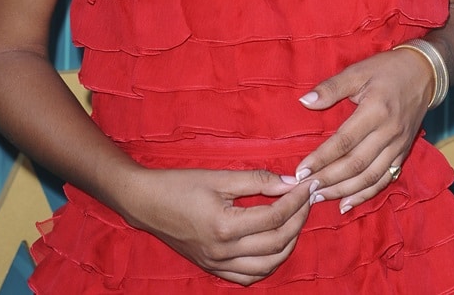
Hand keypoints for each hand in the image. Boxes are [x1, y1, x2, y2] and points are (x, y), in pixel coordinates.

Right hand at [125, 167, 311, 285]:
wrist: (147, 203)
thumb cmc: (180, 185)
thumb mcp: (219, 176)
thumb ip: (256, 180)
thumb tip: (288, 182)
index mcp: (225, 225)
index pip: (274, 216)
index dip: (296, 201)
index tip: (307, 185)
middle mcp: (223, 251)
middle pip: (276, 242)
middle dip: (298, 220)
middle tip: (306, 200)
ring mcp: (218, 264)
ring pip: (267, 266)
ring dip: (288, 245)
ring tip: (295, 221)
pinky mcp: (213, 268)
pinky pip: (248, 277)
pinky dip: (268, 265)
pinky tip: (274, 246)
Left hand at [294, 49, 432, 212]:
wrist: (423, 73)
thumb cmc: (386, 69)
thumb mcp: (357, 71)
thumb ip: (331, 88)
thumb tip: (305, 101)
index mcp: (375, 111)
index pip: (344, 142)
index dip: (321, 159)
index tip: (301, 171)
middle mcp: (388, 133)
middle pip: (356, 165)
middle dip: (328, 180)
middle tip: (305, 189)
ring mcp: (398, 146)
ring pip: (369, 177)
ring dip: (343, 191)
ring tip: (319, 198)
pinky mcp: (403, 153)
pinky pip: (384, 180)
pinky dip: (365, 194)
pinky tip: (347, 203)